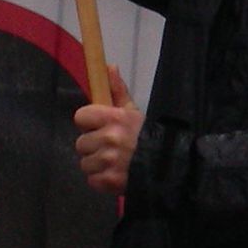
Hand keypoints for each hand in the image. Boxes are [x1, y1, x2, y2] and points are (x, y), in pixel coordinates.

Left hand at [73, 67, 141, 194]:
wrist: (166, 165)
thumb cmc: (145, 136)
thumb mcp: (133, 111)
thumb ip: (117, 90)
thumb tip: (108, 66)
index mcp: (114, 118)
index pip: (80, 117)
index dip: (89, 123)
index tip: (99, 127)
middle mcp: (110, 138)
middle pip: (80, 143)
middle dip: (93, 146)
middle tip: (110, 147)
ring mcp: (110, 161)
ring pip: (85, 163)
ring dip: (96, 165)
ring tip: (113, 162)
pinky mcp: (110, 181)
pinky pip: (92, 180)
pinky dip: (101, 180)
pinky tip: (114, 174)